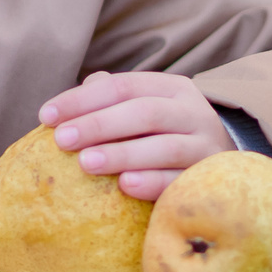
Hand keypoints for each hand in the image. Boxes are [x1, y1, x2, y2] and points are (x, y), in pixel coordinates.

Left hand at [40, 71, 232, 199]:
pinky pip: (181, 180)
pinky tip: (125, 186)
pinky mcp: (209, 178)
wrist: (226, 168)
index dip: (83, 99)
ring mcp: (205, 145)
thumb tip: (65, 106)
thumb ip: (110, 103)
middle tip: (62, 139)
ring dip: (122, 153)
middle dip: (99, 124)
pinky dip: (153, 182)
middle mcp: (192, 111)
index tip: (46, 116)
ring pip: (164, 146)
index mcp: (171, 88)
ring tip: (85, 163)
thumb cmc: (167, 137)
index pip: (124, 86)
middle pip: (144, 112)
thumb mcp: (145, 111)